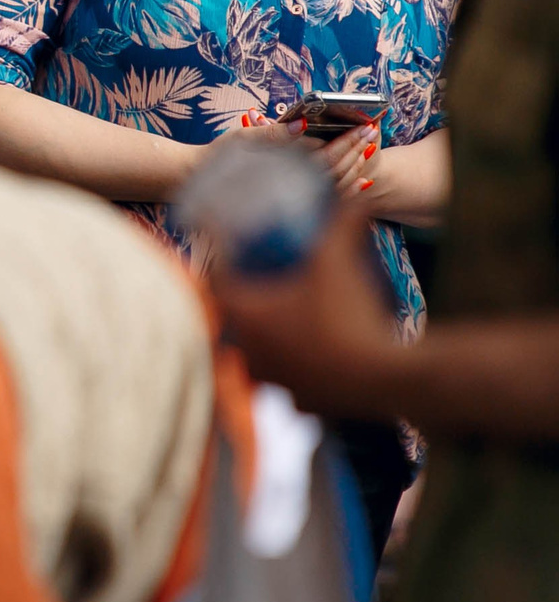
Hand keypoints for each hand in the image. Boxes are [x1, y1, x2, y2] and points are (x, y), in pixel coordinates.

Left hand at [211, 200, 404, 415]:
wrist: (386, 377)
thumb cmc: (350, 315)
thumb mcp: (341, 260)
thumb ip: (346, 222)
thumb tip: (360, 196)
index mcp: (246, 316)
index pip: (215, 285)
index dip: (222, 268)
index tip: (233, 257)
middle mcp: (250, 353)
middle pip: (233, 325)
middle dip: (246, 306)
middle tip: (265, 288)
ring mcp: (275, 383)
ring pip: (260, 360)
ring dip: (270, 344)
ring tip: (290, 326)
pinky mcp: (303, 405)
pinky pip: (291, 388)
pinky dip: (300, 375)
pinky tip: (315, 364)